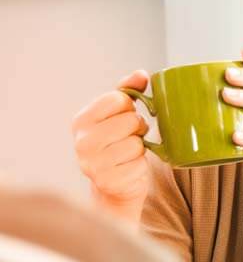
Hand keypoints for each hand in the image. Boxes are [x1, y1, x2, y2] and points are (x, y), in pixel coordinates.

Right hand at [71, 70, 152, 223]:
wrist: (114, 187)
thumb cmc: (118, 145)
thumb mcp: (118, 115)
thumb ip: (129, 91)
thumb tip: (142, 74)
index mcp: (81, 121)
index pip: (117, 98)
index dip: (130, 107)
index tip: (125, 116)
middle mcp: (82, 141)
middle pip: (131, 120)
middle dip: (138, 128)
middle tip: (131, 137)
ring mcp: (93, 163)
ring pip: (137, 143)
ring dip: (140, 148)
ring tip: (129, 154)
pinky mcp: (109, 181)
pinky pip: (140, 164)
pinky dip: (141, 166)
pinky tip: (130, 169)